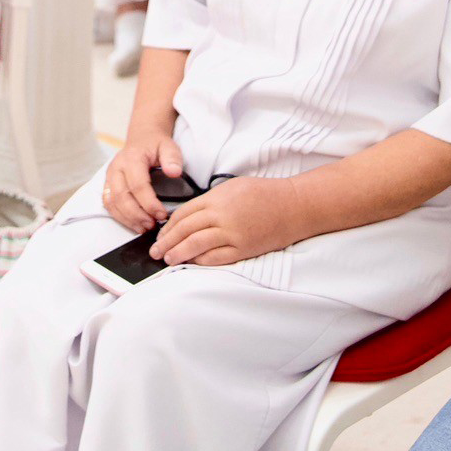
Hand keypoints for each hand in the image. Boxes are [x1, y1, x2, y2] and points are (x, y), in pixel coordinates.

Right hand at [101, 132, 183, 231]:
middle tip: (153, 225)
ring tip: (145, 228)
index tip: (162, 215)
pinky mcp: (107, 185)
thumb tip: (174, 172)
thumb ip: (173, 158)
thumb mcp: (169, 146)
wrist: (142, 138)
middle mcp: (116, 168)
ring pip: (112, 203)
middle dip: (137, 215)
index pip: (138, 185)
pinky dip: (120, 217)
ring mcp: (109, 177)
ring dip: (128, 219)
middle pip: (122, 197)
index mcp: (131, 158)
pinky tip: (134, 224)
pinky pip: (108, 204)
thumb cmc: (156, 145)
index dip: (149, 203)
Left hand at [153, 177, 302, 266]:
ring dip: (179, 253)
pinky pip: (216, 257)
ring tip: (168, 259)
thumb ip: (211, 200)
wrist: (294, 206)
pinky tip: (192, 263)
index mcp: (217, 198)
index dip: (169, 226)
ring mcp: (232, 233)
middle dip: (167, 241)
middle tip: (156, 251)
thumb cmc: (266, 194)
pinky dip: (201, 261)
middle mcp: (221, 215)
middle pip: (185, 230)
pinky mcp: (243, 248)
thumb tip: (190, 216)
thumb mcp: (233, 187)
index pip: (183, 214)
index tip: (161, 234)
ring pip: (196, 245)